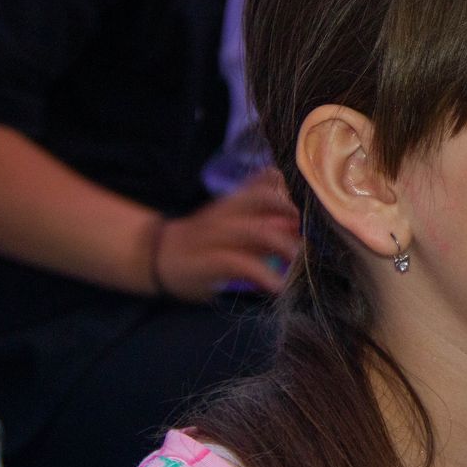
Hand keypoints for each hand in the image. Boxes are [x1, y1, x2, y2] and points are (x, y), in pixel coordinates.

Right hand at [155, 169, 299, 300]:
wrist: (156, 256)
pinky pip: (239, 263)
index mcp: (235, 202)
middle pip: (263, 198)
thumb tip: (299, 227)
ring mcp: (216, 235)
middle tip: (308, 233)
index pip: (266, 180)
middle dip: (291, 212)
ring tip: (298, 262)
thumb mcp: (236, 231)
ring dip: (283, 245)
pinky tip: (276, 286)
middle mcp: (227, 213)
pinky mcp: (208, 260)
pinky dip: (263, 274)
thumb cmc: (204, 245)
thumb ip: (266, 228)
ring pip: (255, 230)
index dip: (292, 189)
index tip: (310, 207)